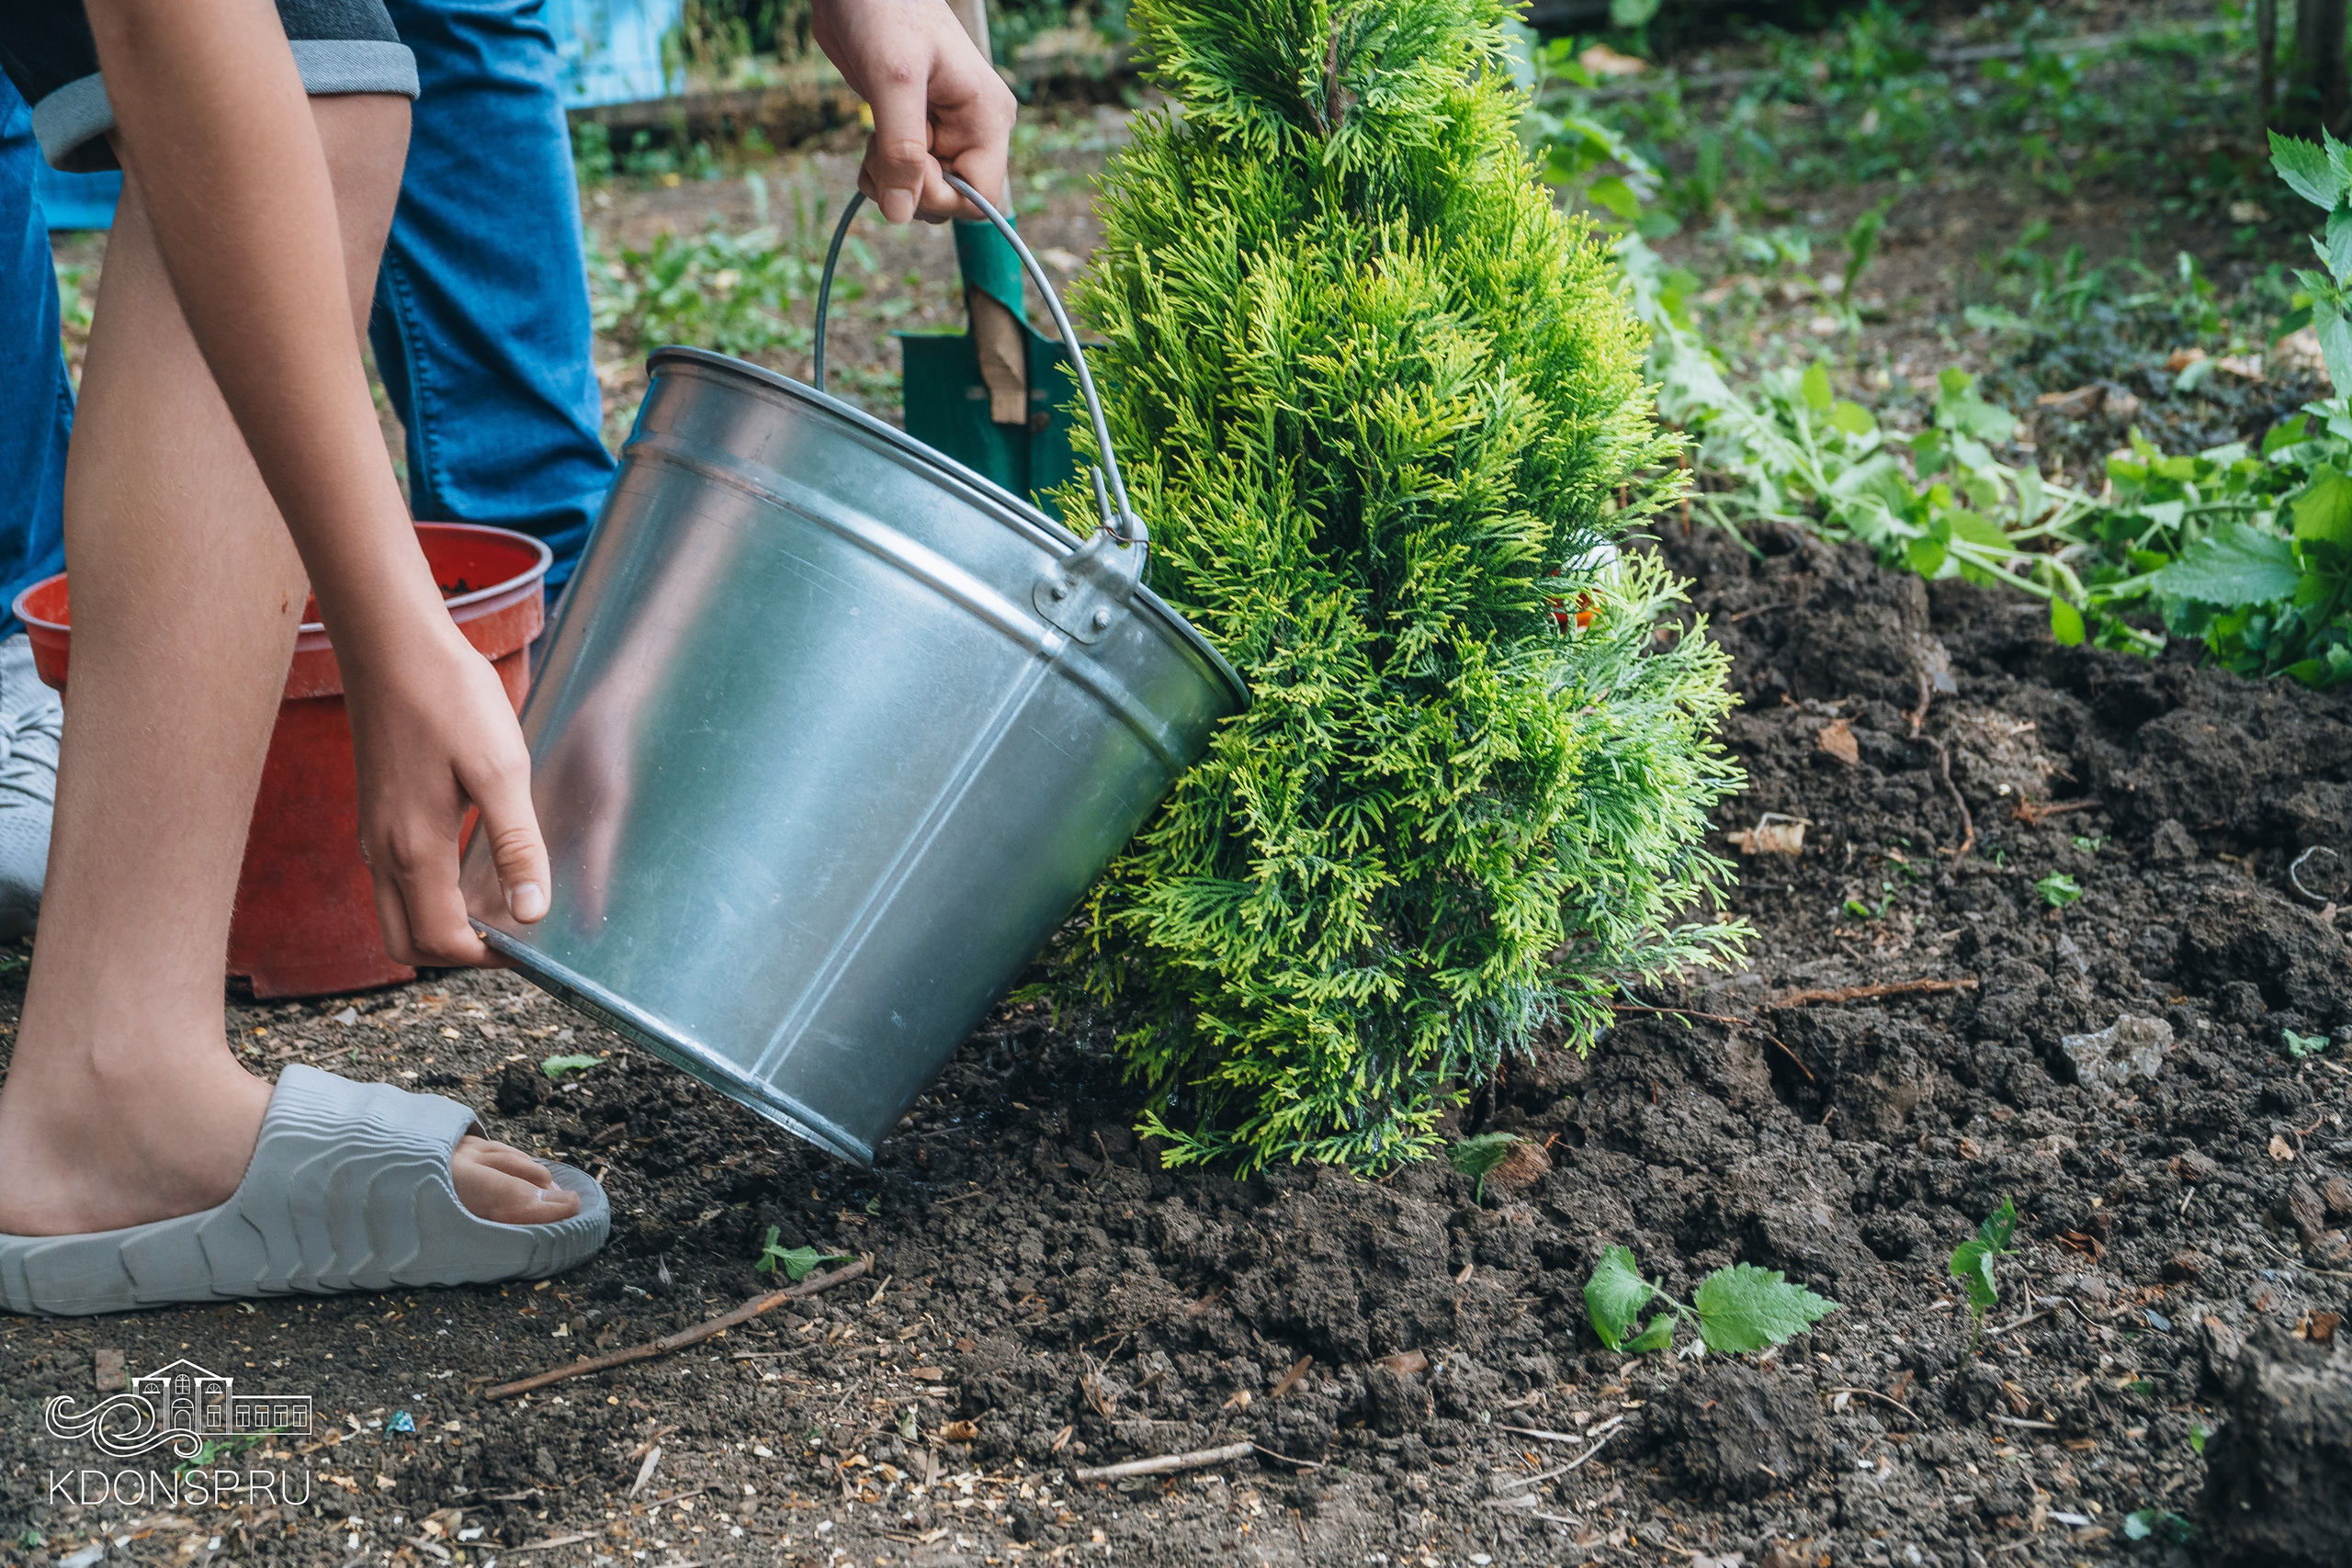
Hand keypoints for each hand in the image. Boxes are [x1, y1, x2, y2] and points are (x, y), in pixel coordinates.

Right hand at [346, 627, 550, 966]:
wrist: (393, 646)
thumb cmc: (449, 699)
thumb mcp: (501, 770)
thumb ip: (516, 846)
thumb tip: (531, 914)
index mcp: (414, 850)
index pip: (441, 942)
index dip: (485, 958)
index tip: (527, 945)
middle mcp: (382, 851)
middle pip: (406, 942)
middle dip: (455, 953)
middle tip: (508, 936)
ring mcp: (373, 832)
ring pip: (396, 911)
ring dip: (440, 924)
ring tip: (495, 905)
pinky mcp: (376, 811)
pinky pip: (394, 879)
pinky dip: (429, 894)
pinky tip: (471, 865)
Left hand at [812, 0, 1015, 222]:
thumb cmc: (884, 12)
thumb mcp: (893, 81)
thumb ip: (901, 150)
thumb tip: (900, 213)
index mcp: (987, 118)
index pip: (980, 197)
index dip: (939, 198)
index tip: (904, 166)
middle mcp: (972, 130)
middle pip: (949, 200)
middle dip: (909, 187)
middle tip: (881, 146)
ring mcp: (943, 131)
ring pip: (922, 191)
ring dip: (889, 180)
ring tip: (873, 139)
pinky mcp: (915, 129)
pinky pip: (903, 174)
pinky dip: (880, 170)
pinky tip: (871, 140)